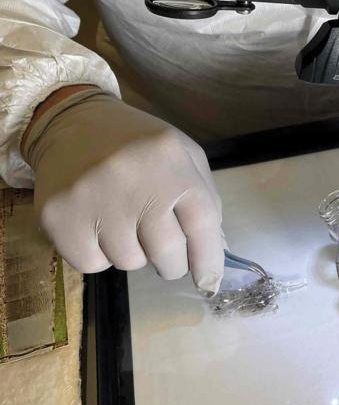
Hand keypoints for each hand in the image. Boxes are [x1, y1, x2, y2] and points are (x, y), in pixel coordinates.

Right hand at [23, 89, 223, 291]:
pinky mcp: (58, 216)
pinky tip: (98, 227)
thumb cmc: (137, 145)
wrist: (72, 123)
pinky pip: (92, 264)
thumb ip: (205, 201)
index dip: (209, 260)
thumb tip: (214, 256)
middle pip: (167, 251)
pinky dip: (99, 255)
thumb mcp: (182, 157)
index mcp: (171, 159)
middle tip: (164, 254)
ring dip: (134, 254)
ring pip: (129, 262)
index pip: (203, 224)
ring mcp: (92, 197)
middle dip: (172, 263)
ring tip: (125, 224)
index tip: (208, 281)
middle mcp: (133, 178)